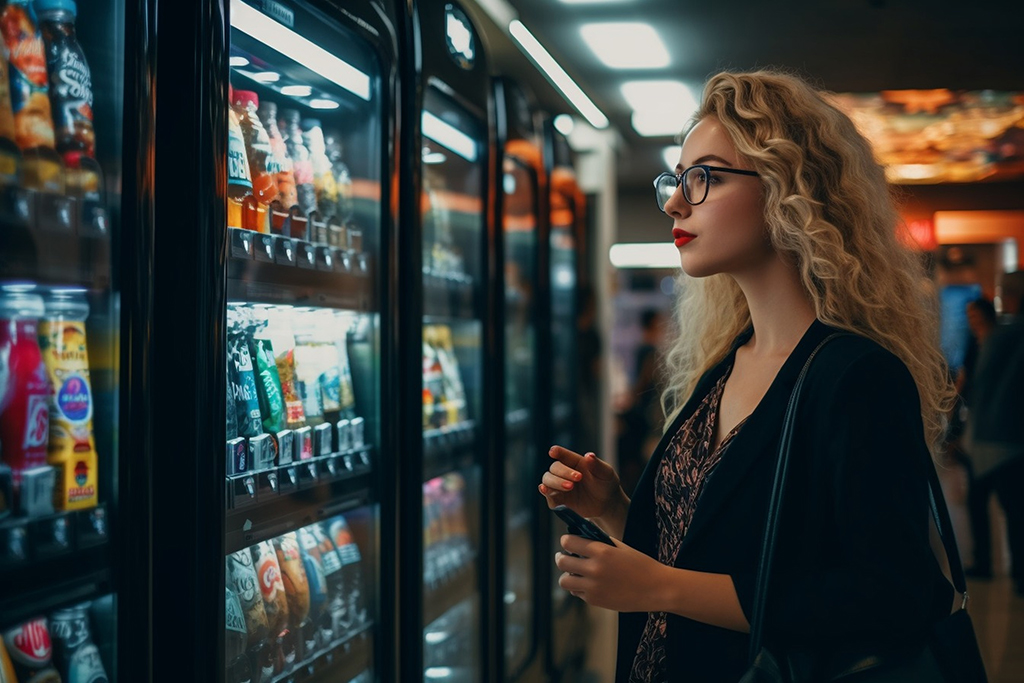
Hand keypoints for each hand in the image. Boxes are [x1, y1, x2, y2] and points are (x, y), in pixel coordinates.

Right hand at [538, 446, 623, 519]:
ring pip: (548, 480)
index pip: (564, 455)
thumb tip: (589, 456)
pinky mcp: (559, 500)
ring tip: (570, 487)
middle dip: (563, 472)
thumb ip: (597, 465)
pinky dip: (546, 493)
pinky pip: (549, 496)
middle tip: (578, 478)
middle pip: (554, 468)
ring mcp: (561, 486)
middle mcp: (565, 473)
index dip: (557, 452)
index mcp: (576, 462)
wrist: (607, 504)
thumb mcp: (606, 473)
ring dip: (555, 482)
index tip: (553, 451)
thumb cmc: (606, 484)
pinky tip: (545, 490)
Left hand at [555, 534, 671, 612]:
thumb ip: (600, 541)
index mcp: (601, 551)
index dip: (566, 540)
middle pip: (562, 561)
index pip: (568, 542)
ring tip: (574, 572)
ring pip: (564, 580)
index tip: (567, 541)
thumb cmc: (640, 565)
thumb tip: (581, 533)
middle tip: (565, 556)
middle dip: (562, 557)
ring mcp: (593, 587)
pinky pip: (577, 592)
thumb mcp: (621, 547)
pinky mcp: (595, 601)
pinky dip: (579, 587)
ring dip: (567, 574)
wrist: (657, 589)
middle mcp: (594, 569)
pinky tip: (588, 583)